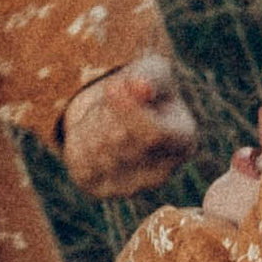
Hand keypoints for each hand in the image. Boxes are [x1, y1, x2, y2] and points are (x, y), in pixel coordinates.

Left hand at [61, 50, 199, 200]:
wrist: (118, 113)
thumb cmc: (142, 91)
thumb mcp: (151, 72)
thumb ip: (149, 77)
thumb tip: (140, 87)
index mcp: (182, 141)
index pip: (154, 133)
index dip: (129, 111)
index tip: (112, 86)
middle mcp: (160, 173)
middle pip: (119, 140)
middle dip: (107, 110)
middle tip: (111, 95)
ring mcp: (129, 187)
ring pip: (96, 150)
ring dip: (91, 122)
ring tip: (104, 113)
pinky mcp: (99, 189)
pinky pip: (79, 161)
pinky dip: (78, 139)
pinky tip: (91, 132)